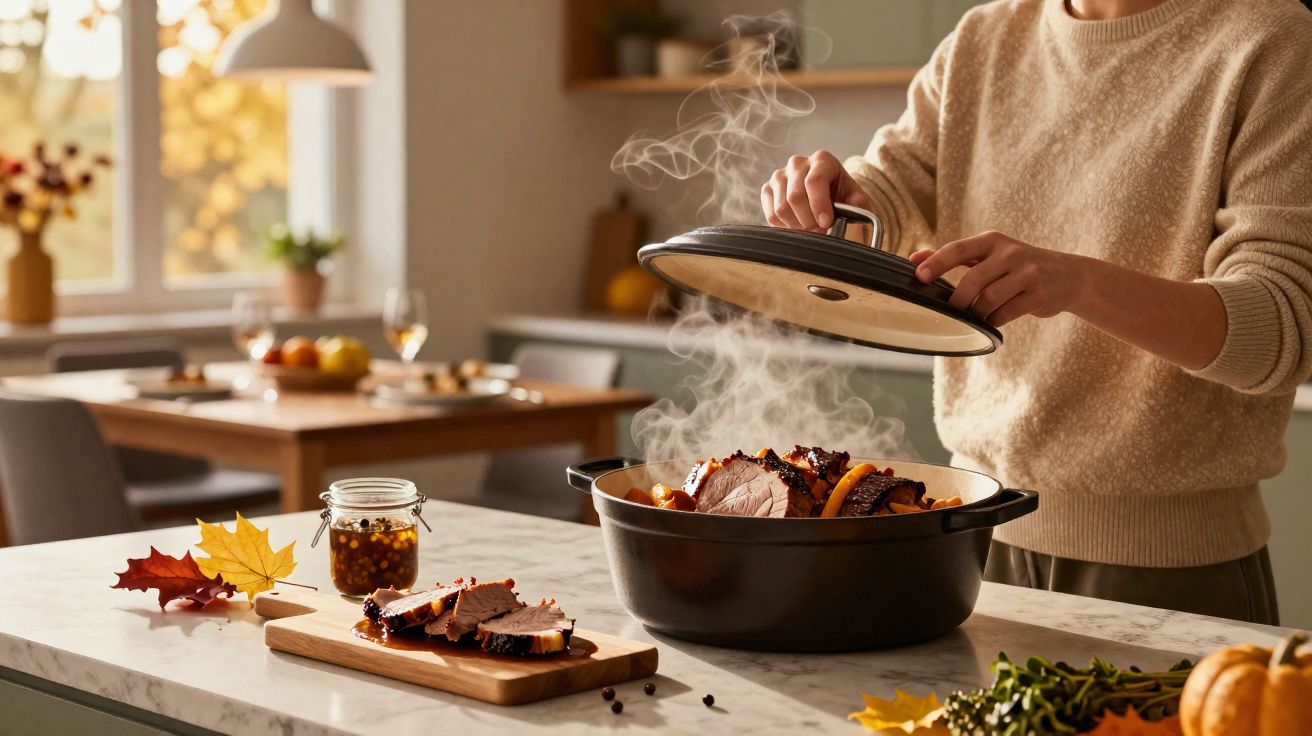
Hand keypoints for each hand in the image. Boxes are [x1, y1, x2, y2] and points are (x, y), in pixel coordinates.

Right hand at [761, 150, 872, 231]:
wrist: (828, 196)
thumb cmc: (842, 197)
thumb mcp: (856, 199)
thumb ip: (859, 203)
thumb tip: (854, 206)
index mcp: (822, 160)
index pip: (815, 180)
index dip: (819, 204)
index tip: (826, 223)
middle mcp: (798, 163)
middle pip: (795, 196)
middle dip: (809, 220)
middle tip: (820, 232)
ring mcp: (780, 175)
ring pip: (781, 207)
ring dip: (797, 226)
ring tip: (811, 230)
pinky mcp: (768, 189)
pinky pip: (771, 214)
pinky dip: (784, 226)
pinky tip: (798, 226)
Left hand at [911, 231, 1086, 326]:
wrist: (1069, 276)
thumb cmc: (1019, 266)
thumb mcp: (990, 254)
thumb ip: (955, 256)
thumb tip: (915, 257)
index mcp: (993, 241)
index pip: (958, 249)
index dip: (936, 262)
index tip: (919, 276)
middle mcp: (1010, 253)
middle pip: (972, 280)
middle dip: (957, 300)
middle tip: (949, 311)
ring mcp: (1027, 273)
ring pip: (988, 299)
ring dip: (976, 313)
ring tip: (972, 316)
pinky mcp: (1038, 295)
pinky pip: (1005, 313)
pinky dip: (993, 321)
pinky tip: (991, 321)